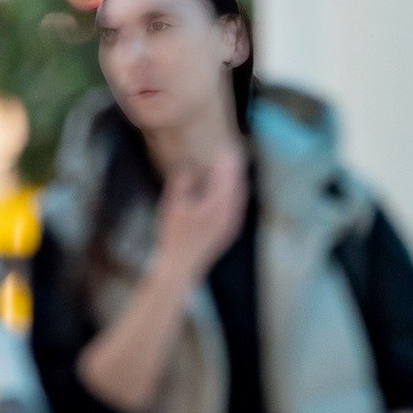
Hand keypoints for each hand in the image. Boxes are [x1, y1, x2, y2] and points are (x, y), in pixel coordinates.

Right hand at [152, 136, 248, 286]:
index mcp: (219, 206)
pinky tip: (228, 191)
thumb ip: (182, 184)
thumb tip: (187, 166)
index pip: (229, 176)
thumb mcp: (173, 207)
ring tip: (232, 166)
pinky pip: (236, 207)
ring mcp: (230, 225)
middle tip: (233, 149)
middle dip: (235, 167)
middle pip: (238, 184)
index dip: (229, 158)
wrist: (180, 269)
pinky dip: (234, 194)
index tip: (227, 143)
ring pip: (239, 196)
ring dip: (236, 180)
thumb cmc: (174, 238)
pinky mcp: (227, 232)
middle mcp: (230, 215)